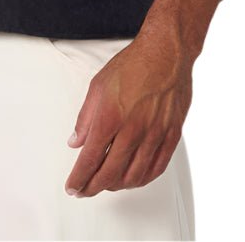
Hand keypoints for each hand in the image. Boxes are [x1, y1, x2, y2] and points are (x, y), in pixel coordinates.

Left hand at [64, 26, 192, 197]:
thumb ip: (85, 118)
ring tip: (106, 184)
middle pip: (110, 173)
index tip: (72, 187)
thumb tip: (76, 142)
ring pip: (134, 176)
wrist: (166, 52)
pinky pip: (157, 168)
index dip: (79, 178)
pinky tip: (133, 178)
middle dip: (93, 187)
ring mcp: (154, 134)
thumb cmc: (133, 64)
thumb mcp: (98, 85)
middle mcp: (133, 130)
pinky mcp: (171, 135)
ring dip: (117, 185)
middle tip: (84, 191)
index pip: (90, 159)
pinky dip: (142, 179)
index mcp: (110, 117)